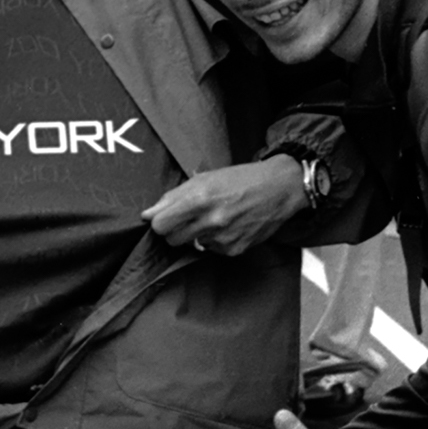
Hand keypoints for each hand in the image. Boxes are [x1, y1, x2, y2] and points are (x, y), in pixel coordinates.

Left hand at [140, 154, 306, 254]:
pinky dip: (215, 240)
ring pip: (192, 245)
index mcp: (199, 199)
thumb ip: (173, 197)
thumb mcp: (204, 179)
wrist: (279, 188)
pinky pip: (212, 250)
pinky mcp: (235, 250)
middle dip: (174, 230)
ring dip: (196, 235)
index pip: (160, 224)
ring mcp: (223, 238)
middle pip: (172, 239)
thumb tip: (148, 214)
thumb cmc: (239, 179)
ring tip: (214, 218)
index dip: (159, 221)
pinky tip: (229, 225)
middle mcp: (211, 221)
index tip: (164, 217)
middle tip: (188, 218)